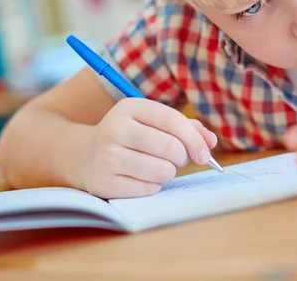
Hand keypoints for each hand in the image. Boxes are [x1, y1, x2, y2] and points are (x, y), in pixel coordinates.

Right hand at [81, 98, 216, 198]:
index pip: (173, 120)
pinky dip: (153, 186)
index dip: (195, 139)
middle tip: (176, 160)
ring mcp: (106, 156)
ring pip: (162, 171)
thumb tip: (210, 142)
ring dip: (169, 173)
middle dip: (182, 158)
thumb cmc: (132, 136)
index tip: (205, 153)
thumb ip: (186, 127)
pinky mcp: (103, 182)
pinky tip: (142, 178)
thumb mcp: (153, 122)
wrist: (85, 155)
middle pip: (171, 148)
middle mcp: (115, 128)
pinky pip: (148, 189)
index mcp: (130, 107)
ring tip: (158, 167)